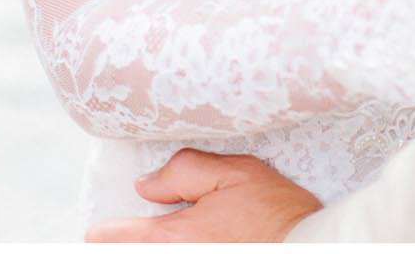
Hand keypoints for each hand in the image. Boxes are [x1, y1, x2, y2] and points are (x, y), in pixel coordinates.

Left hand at [85, 149, 317, 241]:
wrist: (308, 249)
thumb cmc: (274, 212)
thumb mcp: (235, 173)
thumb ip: (184, 170)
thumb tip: (146, 184)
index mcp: (170, 237)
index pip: (112, 238)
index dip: (107, 229)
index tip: (106, 227)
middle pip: (131, 251)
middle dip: (129, 241)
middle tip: (138, 231)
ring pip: (155, 253)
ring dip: (153, 243)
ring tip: (176, 233)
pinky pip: (179, 253)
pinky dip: (179, 246)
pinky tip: (199, 239)